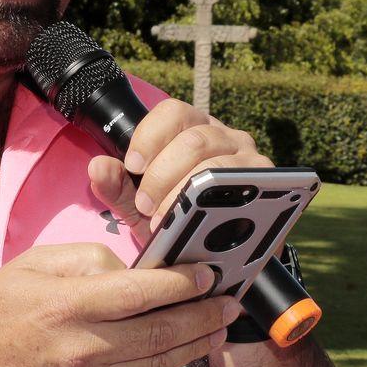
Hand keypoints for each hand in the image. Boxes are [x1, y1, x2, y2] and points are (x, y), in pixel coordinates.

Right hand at [0, 244, 241, 366]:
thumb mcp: (31, 265)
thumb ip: (86, 259)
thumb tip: (132, 269)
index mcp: (68, 305)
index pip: (142, 292)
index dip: (183, 283)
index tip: (209, 274)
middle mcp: (82, 350)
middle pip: (161, 333)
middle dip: (204, 316)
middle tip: (230, 305)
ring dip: (193, 347)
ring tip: (216, 331)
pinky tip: (167, 353)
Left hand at [85, 100, 271, 244]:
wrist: (211, 254)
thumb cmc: (175, 218)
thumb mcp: (138, 204)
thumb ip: (116, 186)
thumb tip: (98, 167)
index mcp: (191, 129)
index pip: (173, 112)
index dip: (149, 137)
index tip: (133, 167)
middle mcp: (224, 137)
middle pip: (194, 140)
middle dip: (163, 175)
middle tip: (146, 205)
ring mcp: (249, 159)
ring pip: (217, 164)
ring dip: (186, 194)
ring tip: (167, 219)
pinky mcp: (269, 185)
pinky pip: (246, 187)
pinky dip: (219, 206)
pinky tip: (202, 225)